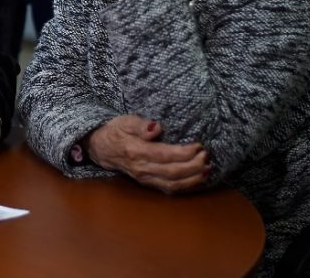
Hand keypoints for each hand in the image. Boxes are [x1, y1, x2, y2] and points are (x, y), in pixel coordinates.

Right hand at [86, 114, 208, 193]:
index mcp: (136, 151)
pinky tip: (198, 180)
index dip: (184, 153)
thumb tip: (156, 127)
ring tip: (207, 170)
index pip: (164, 155)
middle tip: (206, 156)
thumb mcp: (125, 121)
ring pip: (173, 185)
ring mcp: (145, 179)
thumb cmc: (116, 131)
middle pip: (172, 173)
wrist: (101, 148)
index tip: (198, 145)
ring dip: (193, 179)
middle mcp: (142, 169)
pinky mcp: (149, 184)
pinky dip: (187, 187)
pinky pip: (170, 189)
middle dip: (193, 166)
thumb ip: (140, 125)